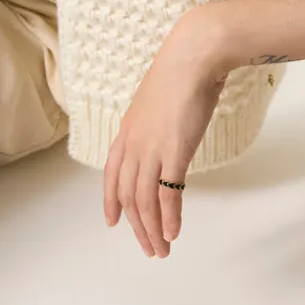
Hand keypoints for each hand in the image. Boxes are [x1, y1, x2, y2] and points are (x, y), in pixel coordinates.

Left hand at [103, 12, 227, 257]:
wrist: (194, 55)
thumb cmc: (183, 71)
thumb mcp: (161, 100)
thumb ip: (159, 122)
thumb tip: (169, 133)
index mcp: (128, 130)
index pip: (111, 173)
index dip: (111, 200)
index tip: (114, 222)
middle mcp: (134, 142)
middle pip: (128, 194)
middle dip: (137, 226)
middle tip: (149, 248)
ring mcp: (152, 147)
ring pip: (144, 200)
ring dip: (153, 229)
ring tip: (162, 249)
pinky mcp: (174, 151)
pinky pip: (167, 193)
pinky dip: (169, 217)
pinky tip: (174, 232)